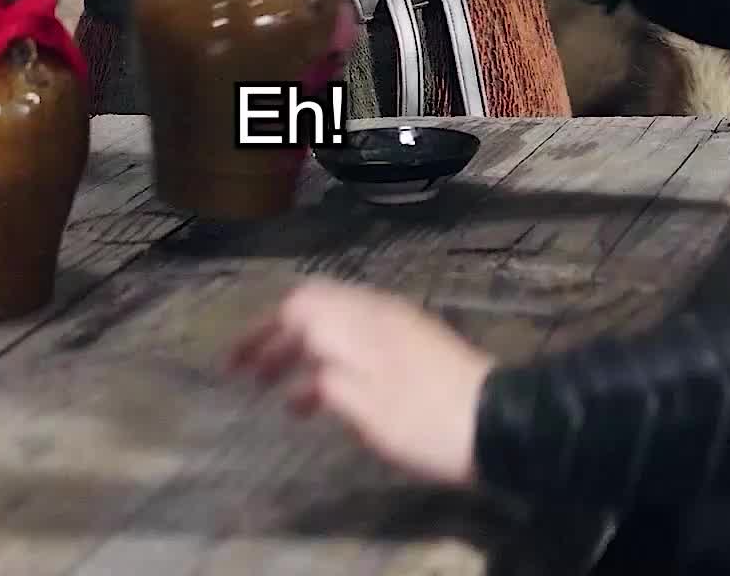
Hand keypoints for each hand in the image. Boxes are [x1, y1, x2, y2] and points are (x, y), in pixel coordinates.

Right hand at [228, 278, 492, 485]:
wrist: (496, 423)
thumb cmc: (423, 420)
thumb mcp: (365, 409)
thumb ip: (326, 379)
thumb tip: (300, 365)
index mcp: (359, 321)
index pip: (297, 307)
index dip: (260, 332)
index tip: (233, 364)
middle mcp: (374, 310)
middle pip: (313, 306)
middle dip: (276, 335)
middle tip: (249, 372)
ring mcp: (396, 323)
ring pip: (333, 322)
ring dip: (301, 349)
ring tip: (278, 391)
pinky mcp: (411, 342)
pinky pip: (354, 338)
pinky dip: (328, 358)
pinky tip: (322, 395)